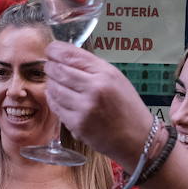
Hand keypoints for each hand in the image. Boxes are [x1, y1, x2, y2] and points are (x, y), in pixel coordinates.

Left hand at [44, 41, 154, 164]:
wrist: (137, 138)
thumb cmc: (127, 106)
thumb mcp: (115, 78)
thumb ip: (91, 67)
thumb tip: (64, 57)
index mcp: (105, 73)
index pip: (70, 55)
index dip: (54, 50)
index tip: (50, 50)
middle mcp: (94, 88)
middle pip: (58, 70)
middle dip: (50, 67)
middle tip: (50, 67)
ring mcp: (84, 107)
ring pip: (53, 89)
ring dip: (50, 84)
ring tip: (55, 83)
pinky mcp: (77, 124)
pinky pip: (56, 107)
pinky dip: (53, 100)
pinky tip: (58, 98)